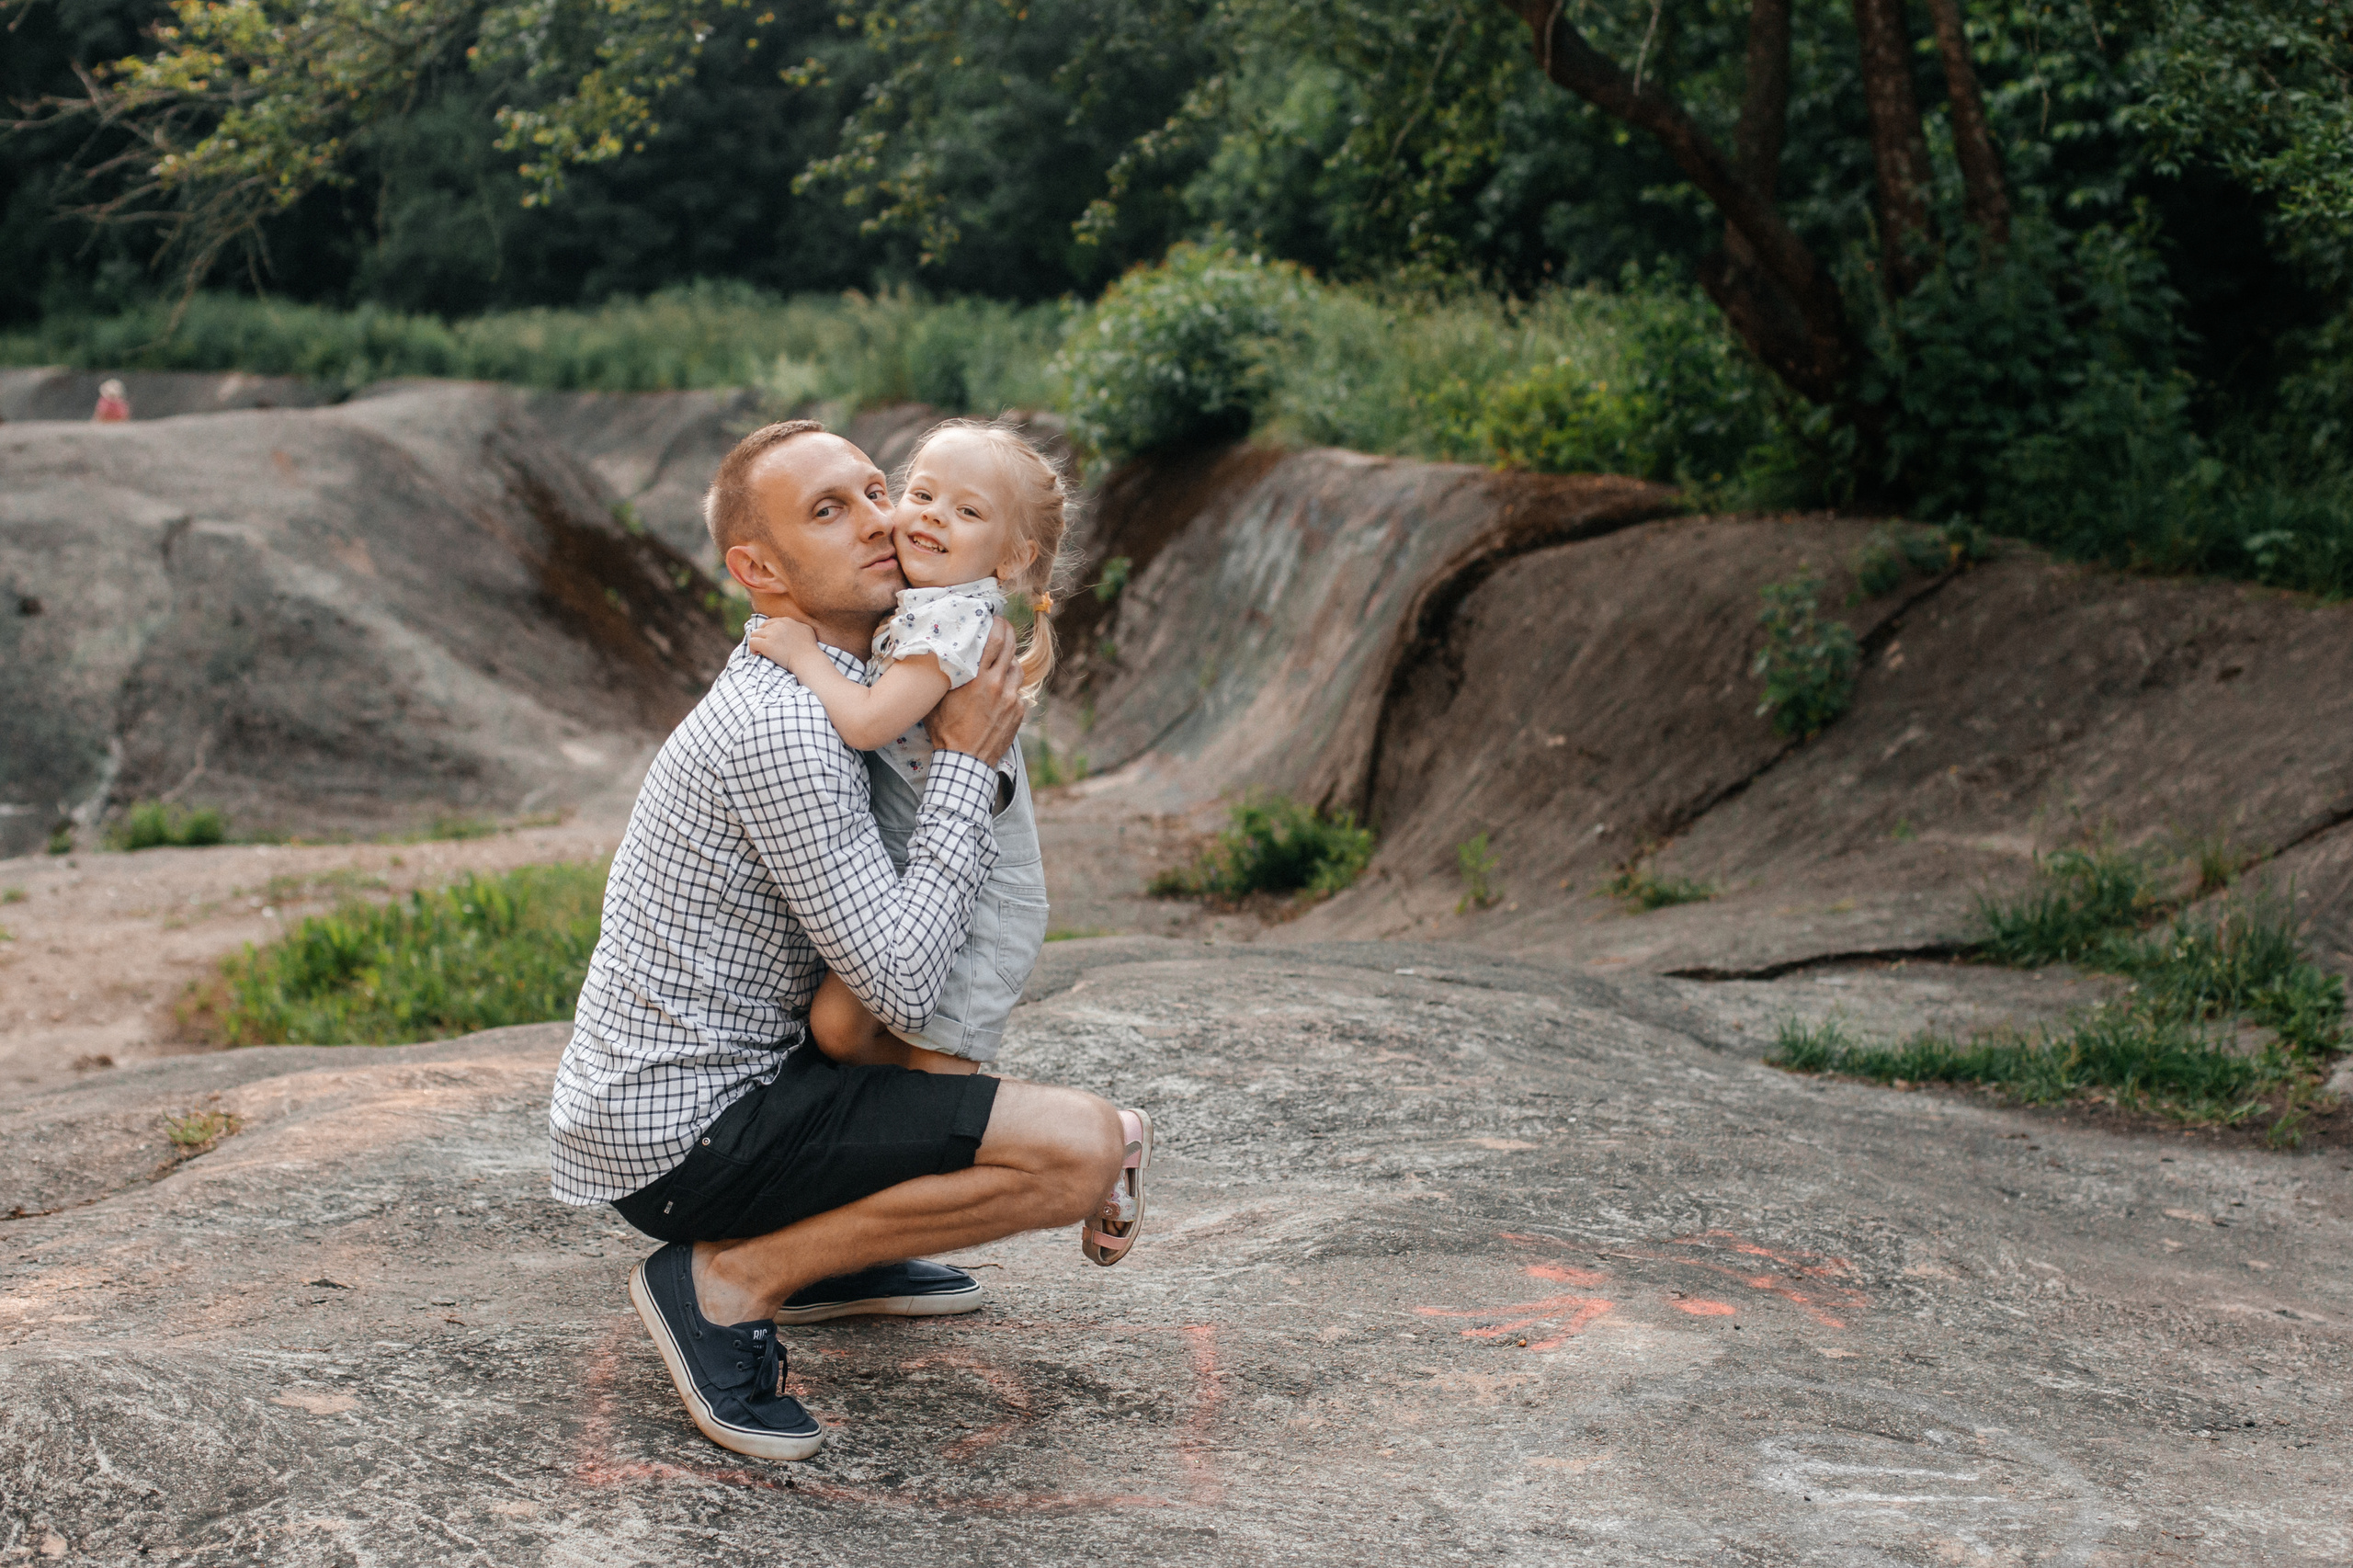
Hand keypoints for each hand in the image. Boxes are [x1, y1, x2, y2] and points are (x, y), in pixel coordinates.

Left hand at [747, 613, 820, 671]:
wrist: (808, 660)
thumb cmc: (810, 648)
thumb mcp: (807, 630)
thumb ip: (798, 625)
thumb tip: (794, 626)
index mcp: (786, 620)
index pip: (770, 623)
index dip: (767, 632)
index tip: (769, 640)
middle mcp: (777, 625)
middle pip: (761, 628)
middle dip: (762, 637)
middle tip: (764, 646)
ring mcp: (771, 634)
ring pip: (754, 634)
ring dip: (757, 642)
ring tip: (760, 651)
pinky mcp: (766, 644)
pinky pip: (752, 642)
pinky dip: (752, 648)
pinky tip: (757, 653)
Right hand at [927, 617, 1022, 764]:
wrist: (965, 762)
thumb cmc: (946, 731)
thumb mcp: (938, 699)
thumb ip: (946, 676)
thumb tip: (941, 655)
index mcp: (978, 678)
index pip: (994, 640)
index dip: (997, 625)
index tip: (994, 617)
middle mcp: (998, 685)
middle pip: (1010, 648)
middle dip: (1008, 633)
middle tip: (1003, 627)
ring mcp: (1011, 699)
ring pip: (1016, 668)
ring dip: (1008, 661)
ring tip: (998, 661)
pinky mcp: (1019, 712)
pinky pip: (1017, 690)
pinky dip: (1009, 686)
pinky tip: (998, 690)